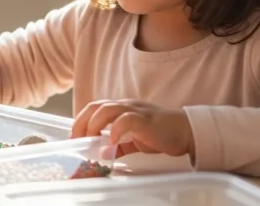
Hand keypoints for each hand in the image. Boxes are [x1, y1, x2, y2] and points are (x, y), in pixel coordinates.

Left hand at [71, 100, 193, 159]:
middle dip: (82, 121)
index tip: (74, 136)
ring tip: (90, 139)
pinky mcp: (145, 120)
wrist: (185, 131)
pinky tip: (111, 142)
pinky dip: (115, 129)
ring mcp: (136, 110)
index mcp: (122, 108)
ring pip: (108, 109)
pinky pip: (126, 120)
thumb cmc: (160, 134)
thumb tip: (103, 154)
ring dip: (94, 124)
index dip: (81, 120)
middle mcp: (126, 105)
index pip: (95, 107)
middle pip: (96, 106)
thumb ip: (119, 146)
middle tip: (77, 138)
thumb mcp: (135, 141)